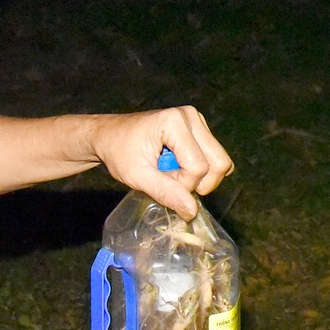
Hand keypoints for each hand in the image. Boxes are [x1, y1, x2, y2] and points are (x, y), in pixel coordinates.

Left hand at [90, 106, 233, 218]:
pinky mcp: (200, 129)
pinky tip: (178, 168)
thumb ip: (165, 192)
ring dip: (197, 178)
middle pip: (219, 163)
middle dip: (196, 182)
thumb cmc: (118, 152)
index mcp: (175, 122)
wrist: (109, 136)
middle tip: (169, 180)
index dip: (181, 185)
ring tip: (170, 173)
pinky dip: (199, 171)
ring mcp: (198, 121)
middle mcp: (192, 117)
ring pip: (220, 162)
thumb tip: (193, 212)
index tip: (158, 180)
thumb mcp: (136, 176)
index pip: (198, 167)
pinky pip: (214, 158)